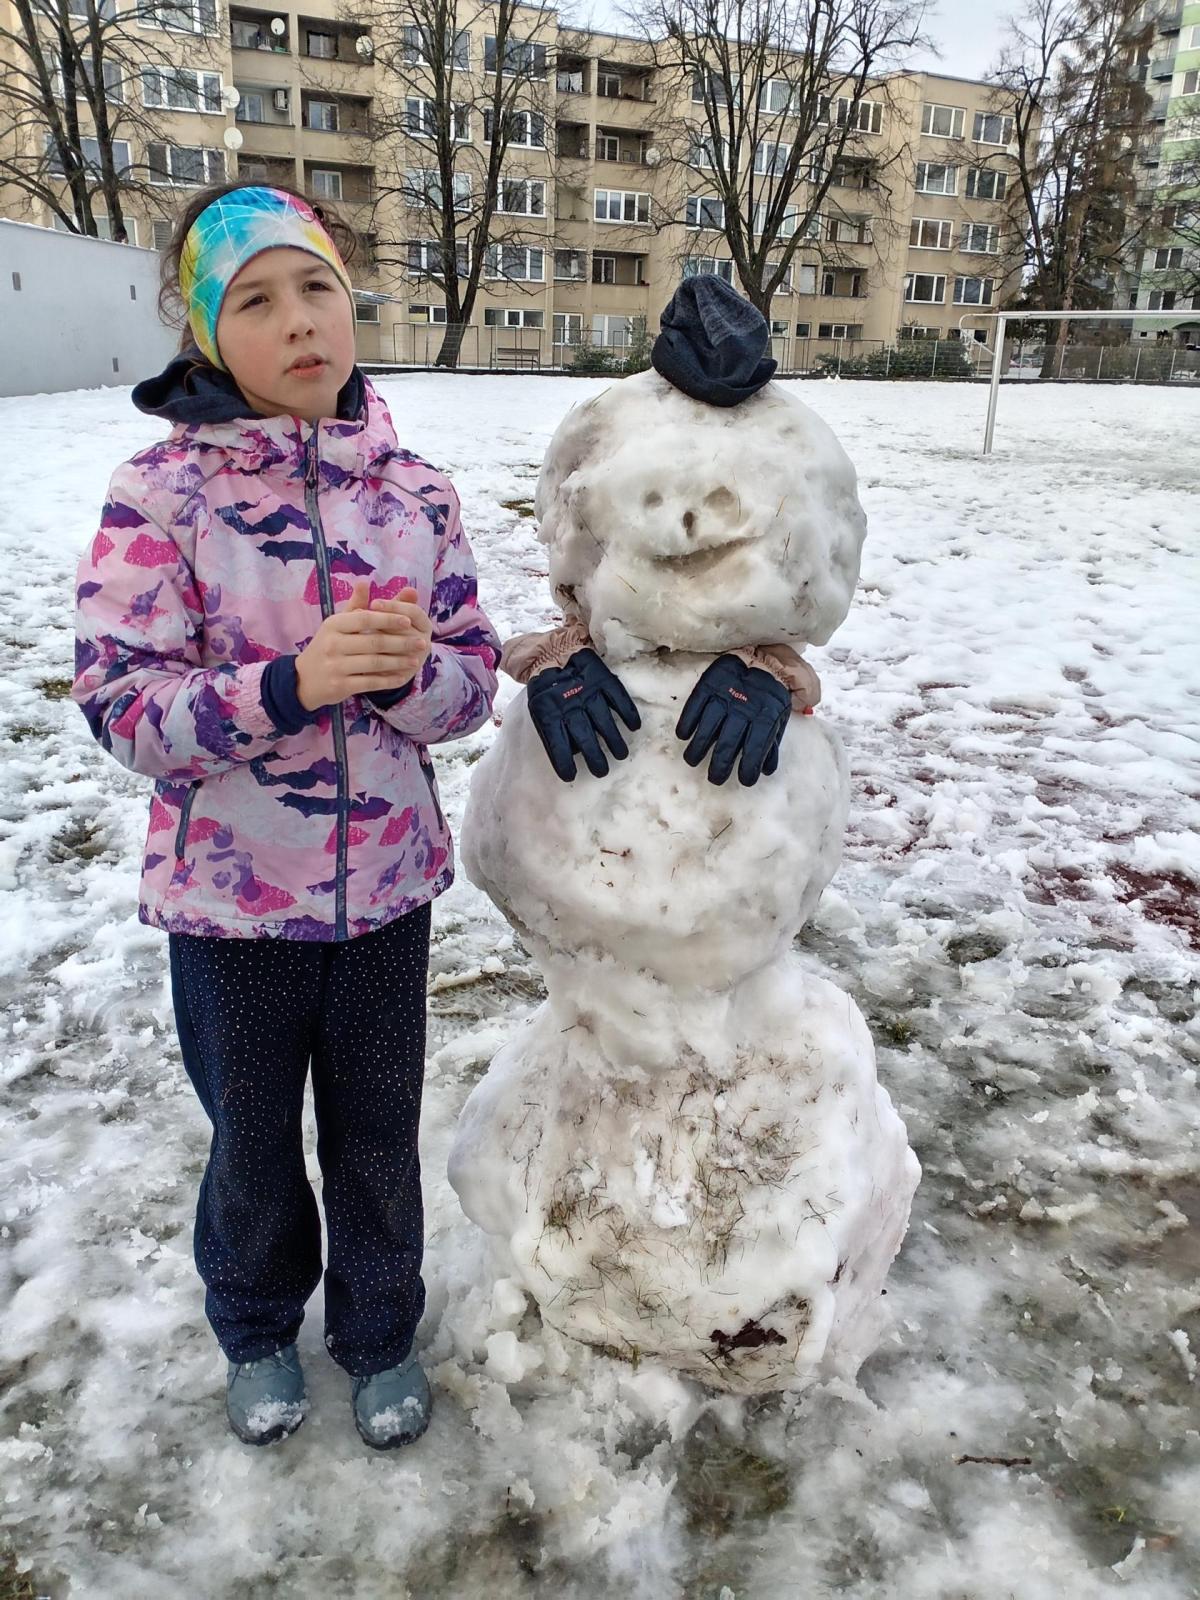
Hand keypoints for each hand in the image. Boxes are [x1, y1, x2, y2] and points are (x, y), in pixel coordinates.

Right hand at [295, 581, 432, 710]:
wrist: (303, 680)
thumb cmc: (326, 647)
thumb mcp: (336, 625)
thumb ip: (355, 606)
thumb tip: (365, 581)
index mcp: (334, 625)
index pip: (365, 618)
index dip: (388, 618)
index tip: (409, 620)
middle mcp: (333, 644)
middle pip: (374, 641)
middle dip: (401, 642)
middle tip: (422, 643)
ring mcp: (336, 666)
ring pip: (374, 663)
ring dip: (398, 662)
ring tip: (415, 660)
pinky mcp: (340, 685)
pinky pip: (370, 682)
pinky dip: (388, 680)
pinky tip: (401, 677)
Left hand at [526, 648, 640, 781]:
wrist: (555, 653)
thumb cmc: (548, 690)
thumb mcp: (540, 710)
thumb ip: (551, 731)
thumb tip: (570, 754)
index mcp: (550, 712)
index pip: (557, 742)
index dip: (563, 761)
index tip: (570, 777)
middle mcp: (570, 704)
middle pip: (584, 736)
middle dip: (595, 757)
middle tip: (602, 771)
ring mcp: (589, 692)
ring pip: (603, 720)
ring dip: (614, 740)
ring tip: (621, 755)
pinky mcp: (603, 680)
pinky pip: (618, 698)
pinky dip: (628, 713)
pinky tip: (634, 727)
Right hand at [676, 654, 790, 785]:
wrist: (764, 657)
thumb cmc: (770, 693)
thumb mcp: (779, 716)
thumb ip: (772, 742)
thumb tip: (766, 770)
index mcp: (765, 716)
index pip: (755, 748)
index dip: (748, 768)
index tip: (744, 781)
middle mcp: (743, 707)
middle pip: (727, 743)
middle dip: (719, 766)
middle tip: (715, 778)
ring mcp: (725, 695)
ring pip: (708, 726)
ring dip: (698, 748)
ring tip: (692, 760)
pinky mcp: (710, 684)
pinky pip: (695, 705)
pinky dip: (687, 721)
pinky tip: (683, 735)